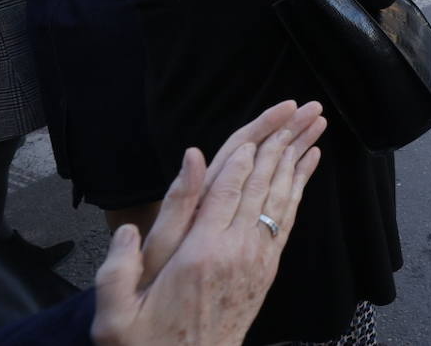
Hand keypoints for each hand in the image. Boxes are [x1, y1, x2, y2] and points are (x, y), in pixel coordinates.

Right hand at [93, 101, 325, 345]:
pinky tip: (307, 165)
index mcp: (198, 254)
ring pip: (281, 197)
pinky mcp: (267, 271)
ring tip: (314, 125)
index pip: (225, 190)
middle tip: (303, 108)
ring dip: (298, 157)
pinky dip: (299, 187)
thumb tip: (129, 225)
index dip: (243, 156)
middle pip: (262, 184)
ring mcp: (257, 261)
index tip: (259, 125)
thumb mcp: (117, 311)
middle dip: (283, 142)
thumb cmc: (144, 345)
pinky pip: (287, 218)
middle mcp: (235, 252)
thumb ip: (121, 263)